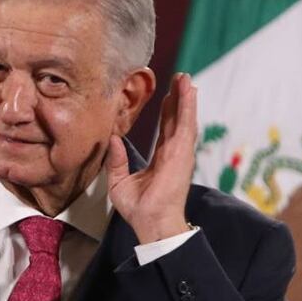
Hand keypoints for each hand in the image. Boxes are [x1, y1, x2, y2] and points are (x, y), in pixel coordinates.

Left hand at [106, 73, 197, 242]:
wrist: (150, 222)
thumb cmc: (138, 209)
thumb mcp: (118, 181)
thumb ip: (117, 160)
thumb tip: (112, 139)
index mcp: (161, 160)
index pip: (166, 131)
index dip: (168, 112)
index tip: (167, 96)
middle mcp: (173, 154)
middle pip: (177, 120)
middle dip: (179, 99)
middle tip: (180, 78)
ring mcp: (180, 153)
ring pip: (184, 119)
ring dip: (186, 98)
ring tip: (186, 78)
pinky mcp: (182, 153)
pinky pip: (185, 125)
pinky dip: (188, 107)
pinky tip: (189, 91)